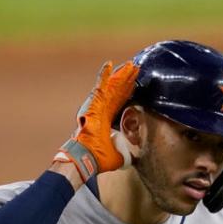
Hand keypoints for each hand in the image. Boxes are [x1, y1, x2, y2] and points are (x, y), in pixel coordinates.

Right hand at [53, 60, 137, 181]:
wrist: (86, 158)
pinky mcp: (94, 104)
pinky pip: (101, 86)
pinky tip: (110, 64)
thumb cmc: (97, 159)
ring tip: (131, 65)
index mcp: (105, 120)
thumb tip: (131, 157)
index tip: (135, 85)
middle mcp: (101, 110)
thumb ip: (124, 153)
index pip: (119, 103)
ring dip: (121, 76)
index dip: (127, 94)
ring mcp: (97, 106)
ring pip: (112, 87)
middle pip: (117, 92)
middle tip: (136, 69)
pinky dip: (105, 75)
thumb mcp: (117, 156)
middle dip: (127, 80)